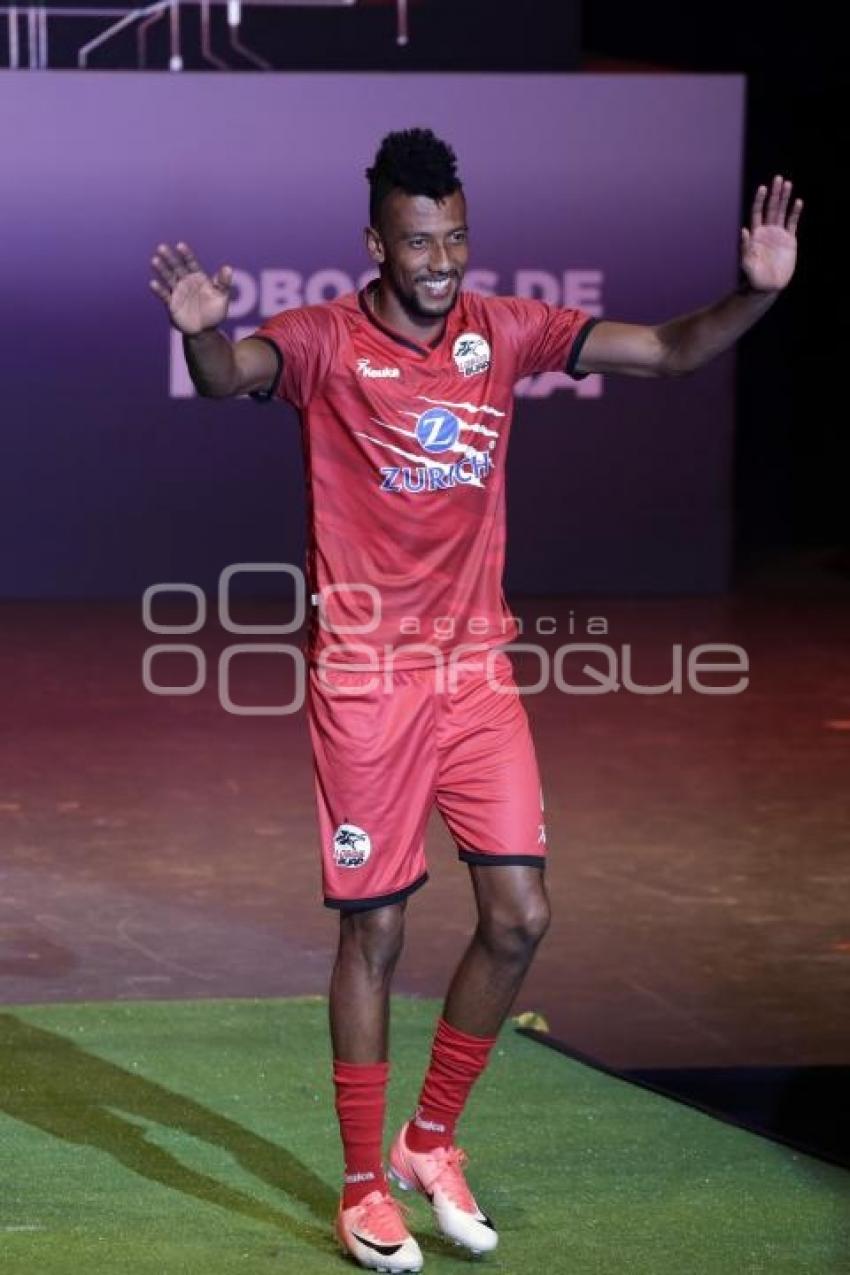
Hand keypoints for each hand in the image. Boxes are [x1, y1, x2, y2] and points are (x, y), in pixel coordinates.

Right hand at [149, 242, 231, 334]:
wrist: (205, 330)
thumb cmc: (215, 312)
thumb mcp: (222, 297)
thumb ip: (223, 283)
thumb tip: (227, 268)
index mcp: (198, 277)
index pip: (191, 263)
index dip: (186, 254)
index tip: (180, 245)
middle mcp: (186, 282)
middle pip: (177, 267)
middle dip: (170, 258)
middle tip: (161, 247)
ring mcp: (178, 292)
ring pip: (168, 278)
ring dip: (161, 269)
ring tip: (155, 260)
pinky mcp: (172, 303)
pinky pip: (165, 295)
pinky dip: (159, 290)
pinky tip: (153, 283)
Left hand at [740, 175, 802, 292]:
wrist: (768, 287)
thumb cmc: (754, 277)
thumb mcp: (747, 263)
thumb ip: (745, 247)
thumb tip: (744, 230)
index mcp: (756, 234)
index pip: (758, 212)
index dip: (760, 200)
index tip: (763, 188)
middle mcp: (767, 231)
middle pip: (771, 208)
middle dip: (774, 193)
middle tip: (778, 179)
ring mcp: (779, 235)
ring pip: (782, 212)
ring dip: (785, 198)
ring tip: (788, 184)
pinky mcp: (789, 241)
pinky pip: (792, 223)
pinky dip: (795, 213)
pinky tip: (798, 202)